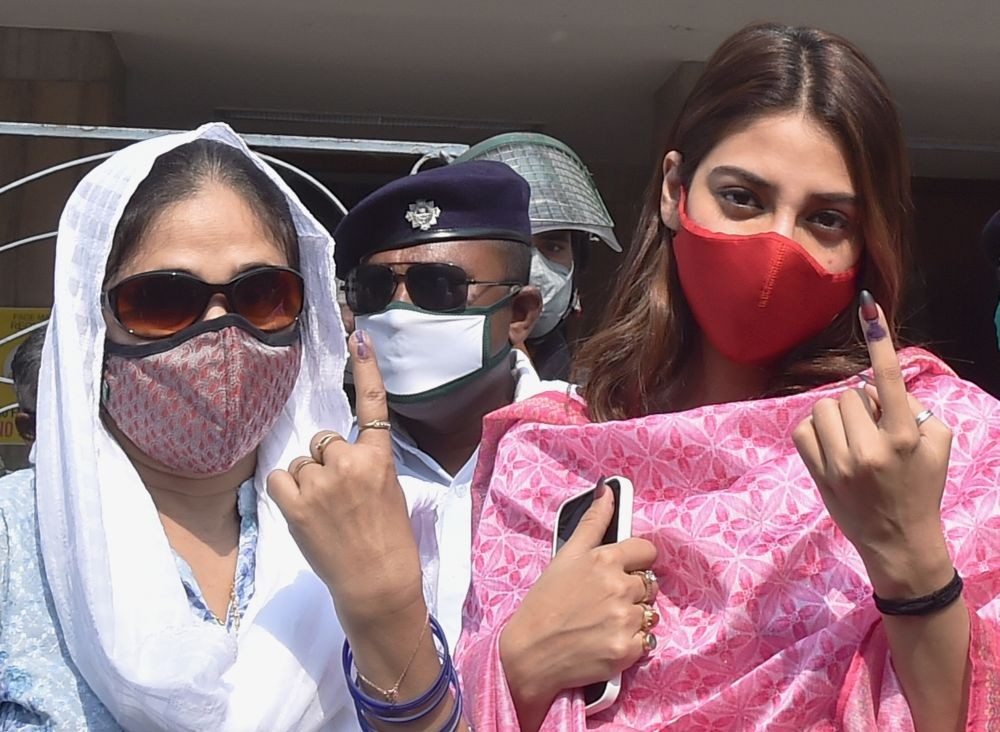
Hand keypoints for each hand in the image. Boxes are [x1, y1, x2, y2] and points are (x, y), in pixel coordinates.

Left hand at [268, 331, 422, 627]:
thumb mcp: (389, 492)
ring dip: (306, 482)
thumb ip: (366, 466)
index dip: (366, 368)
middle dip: (324, 462)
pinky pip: (280, 479)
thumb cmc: (389, 540)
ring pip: (300, 463)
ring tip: (324, 513)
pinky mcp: (296, 505)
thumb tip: (335, 453)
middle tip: (338, 497)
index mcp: (379, 459)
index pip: (373, 405)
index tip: (358, 335)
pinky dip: (286, 493)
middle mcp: (350, 463)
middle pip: (323, 440)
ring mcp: (321, 483)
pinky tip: (304, 514)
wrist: (377, 582)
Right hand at [500, 484, 657, 725]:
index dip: (635, 561)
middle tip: (604, 601)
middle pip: (649, 583)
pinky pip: (646, 641)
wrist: (530, 653)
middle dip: (632, 591)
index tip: (620, 571)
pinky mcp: (627, 650)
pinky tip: (607, 641)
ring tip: (604, 622)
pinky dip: (631, 644)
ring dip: (633, 618)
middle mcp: (620, 587)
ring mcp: (625, 620)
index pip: (647, 551)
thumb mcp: (566, 555)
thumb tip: (606, 488)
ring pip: (649, 612)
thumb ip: (592, 522)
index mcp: (605, 559)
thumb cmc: (544, 602)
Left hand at [792, 291, 954, 597]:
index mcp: (904, 437)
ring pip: (824, 408)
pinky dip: (816, 431)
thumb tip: (888, 387)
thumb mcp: (937, 447)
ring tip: (853, 438)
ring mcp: (840, 463)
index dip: (879, 341)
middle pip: (850, 394)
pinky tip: (832, 445)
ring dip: (838, 416)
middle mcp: (870, 448)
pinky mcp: (817, 473)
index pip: (888, 379)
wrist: (899, 542)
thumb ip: (918, 411)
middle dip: (862, 405)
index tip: (869, 309)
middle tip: (874, 430)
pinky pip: (803, 428)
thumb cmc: (922, 490)